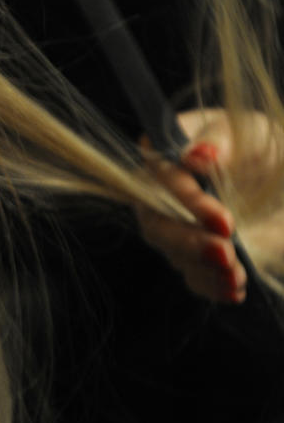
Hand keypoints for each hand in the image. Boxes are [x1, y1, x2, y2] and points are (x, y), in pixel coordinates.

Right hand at [136, 108, 283, 302]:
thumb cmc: (268, 150)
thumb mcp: (254, 134)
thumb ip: (222, 140)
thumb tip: (197, 154)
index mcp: (170, 149)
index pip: (158, 173)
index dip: (183, 198)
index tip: (223, 221)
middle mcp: (161, 189)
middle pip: (155, 218)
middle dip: (188, 240)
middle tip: (225, 252)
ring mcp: (174, 224)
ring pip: (171, 250)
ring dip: (202, 266)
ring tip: (236, 276)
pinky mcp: (193, 254)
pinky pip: (191, 274)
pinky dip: (211, 285)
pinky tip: (233, 288)